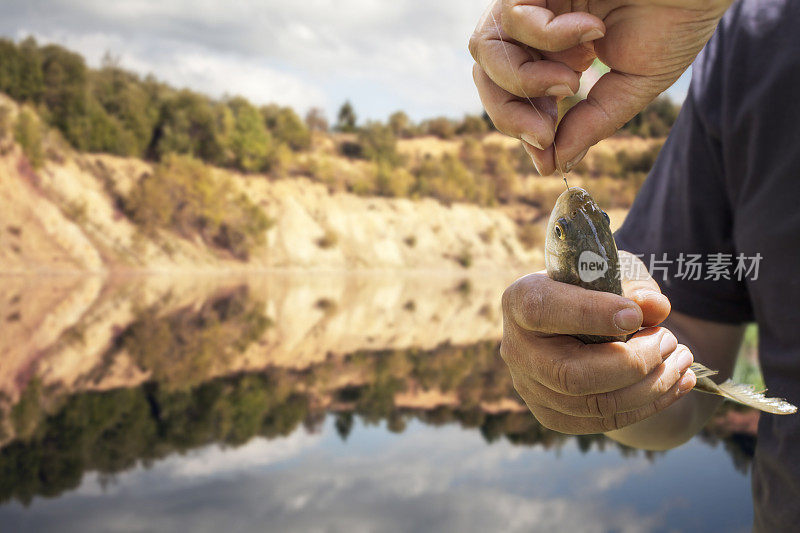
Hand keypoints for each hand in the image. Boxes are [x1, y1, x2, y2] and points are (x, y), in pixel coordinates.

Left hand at [469, 0, 730, 173]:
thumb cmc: (676, 17)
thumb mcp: (633, 86)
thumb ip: (591, 123)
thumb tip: (555, 164)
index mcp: (555, 50)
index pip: (512, 93)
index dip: (521, 126)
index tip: (547, 153)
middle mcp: (536, 24)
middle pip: (486, 75)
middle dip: (509, 115)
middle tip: (545, 134)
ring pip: (485, 49)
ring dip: (525, 81)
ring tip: (572, 81)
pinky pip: (514, 16)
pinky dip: (549, 35)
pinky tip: (591, 30)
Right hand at [500, 251, 696, 433]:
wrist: (574, 322)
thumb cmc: (590, 288)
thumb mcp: (610, 271)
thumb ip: (631, 285)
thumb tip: (655, 308)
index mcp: (520, 300)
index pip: (543, 311)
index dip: (590, 314)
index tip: (635, 315)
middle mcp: (516, 349)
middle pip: (570, 374)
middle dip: (633, 363)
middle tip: (671, 340)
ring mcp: (530, 388)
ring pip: (593, 404)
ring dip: (650, 386)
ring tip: (683, 359)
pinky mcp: (552, 415)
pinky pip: (603, 420)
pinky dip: (649, 405)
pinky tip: (678, 383)